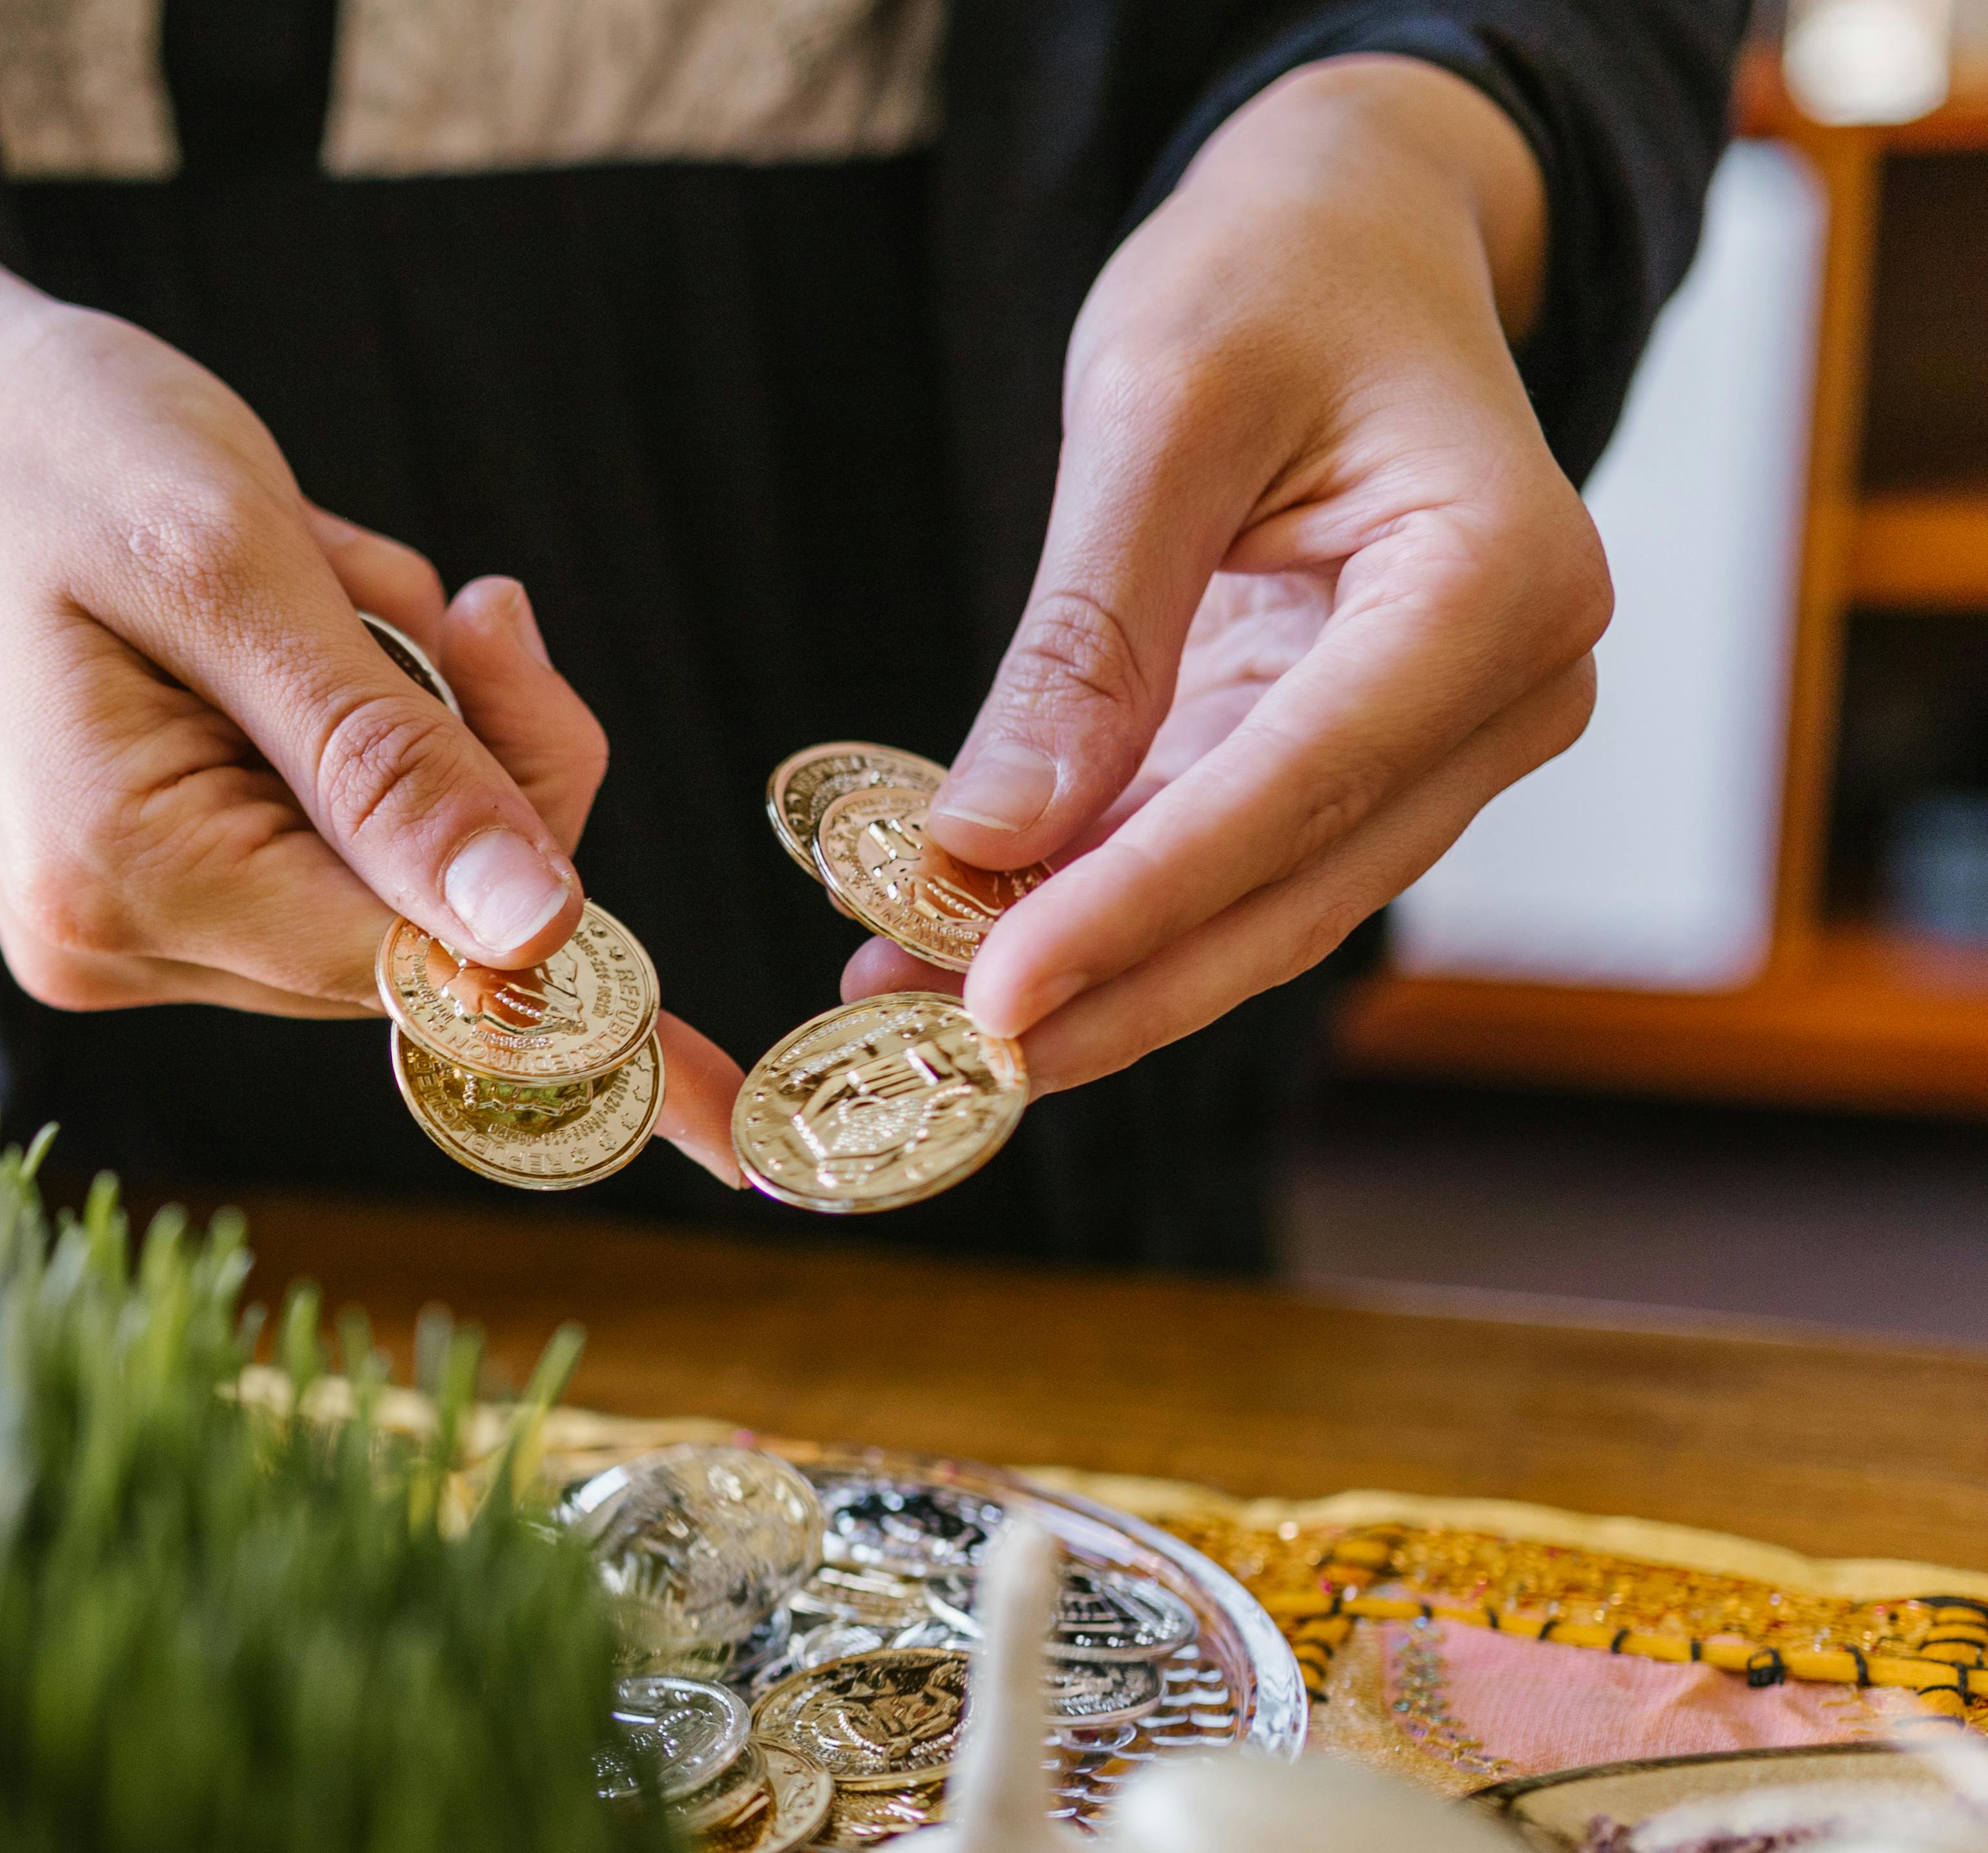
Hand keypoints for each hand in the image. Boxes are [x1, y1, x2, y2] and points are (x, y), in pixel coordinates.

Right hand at [0, 148, 742, 1175]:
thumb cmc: (50, 449)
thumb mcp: (234, 566)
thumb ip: (389, 763)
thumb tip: (543, 940)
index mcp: (121, 878)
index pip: (414, 965)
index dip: (537, 885)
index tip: (553, 735)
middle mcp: (112, 946)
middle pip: (417, 935)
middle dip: (480, 769)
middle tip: (461, 603)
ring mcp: (121, 930)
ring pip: (392, 891)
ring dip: (422, 737)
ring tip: (335, 593)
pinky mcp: (146, 888)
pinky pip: (337, 850)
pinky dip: (362, 736)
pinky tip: (302, 628)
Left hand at [876, 57, 1607, 1093]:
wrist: (1347, 237)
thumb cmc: (1268, 278)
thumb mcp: (1159, 406)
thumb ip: (1089, 632)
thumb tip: (995, 835)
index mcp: (1499, 586)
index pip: (1297, 793)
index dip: (1136, 913)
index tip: (989, 1003)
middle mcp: (1509, 691)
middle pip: (1289, 892)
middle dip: (1102, 987)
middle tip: (920, 1059)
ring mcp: (1446, 740)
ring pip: (1256, 908)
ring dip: (1086, 976)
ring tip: (898, 1014)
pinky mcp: (1357, 757)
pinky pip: (1221, 863)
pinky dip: (1093, 911)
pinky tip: (955, 946)